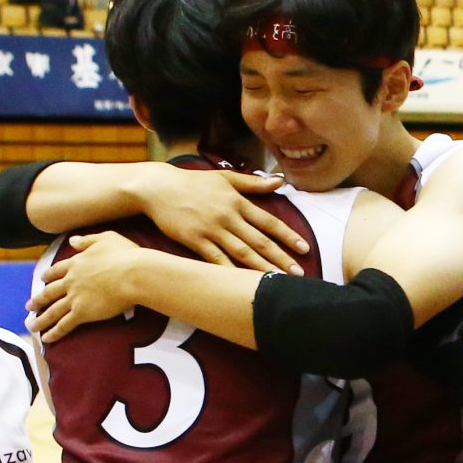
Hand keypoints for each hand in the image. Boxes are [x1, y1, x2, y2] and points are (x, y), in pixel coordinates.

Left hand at [30, 231, 151, 341]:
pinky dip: (54, 332)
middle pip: (50, 292)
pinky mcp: (82, 313)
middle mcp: (71, 281)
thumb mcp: (106, 238)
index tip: (41, 279)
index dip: (48, 276)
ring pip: (52, 311)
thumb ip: (87, 240)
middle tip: (29, 306)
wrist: (133, 274)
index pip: (57, 270)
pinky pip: (64, 325)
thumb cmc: (125, 255)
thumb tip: (72, 240)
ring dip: (40, 320)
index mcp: (77, 263)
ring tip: (31, 326)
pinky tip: (46, 338)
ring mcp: (75, 297)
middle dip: (38, 300)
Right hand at [136, 166, 304, 272]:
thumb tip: (279, 182)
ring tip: (277, 281)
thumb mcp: (225, 177)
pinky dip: (230, 272)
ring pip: (241, 252)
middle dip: (280, 258)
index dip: (288, 236)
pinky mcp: (195, 240)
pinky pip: (216, 259)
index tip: (304, 249)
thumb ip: (253, 183)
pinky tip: (241, 284)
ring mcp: (211, 230)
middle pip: (259, 241)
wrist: (158, 187)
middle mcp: (228, 217)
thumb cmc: (193, 182)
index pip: (268, 221)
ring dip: (261, 268)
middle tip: (298, 274)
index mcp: (237, 202)